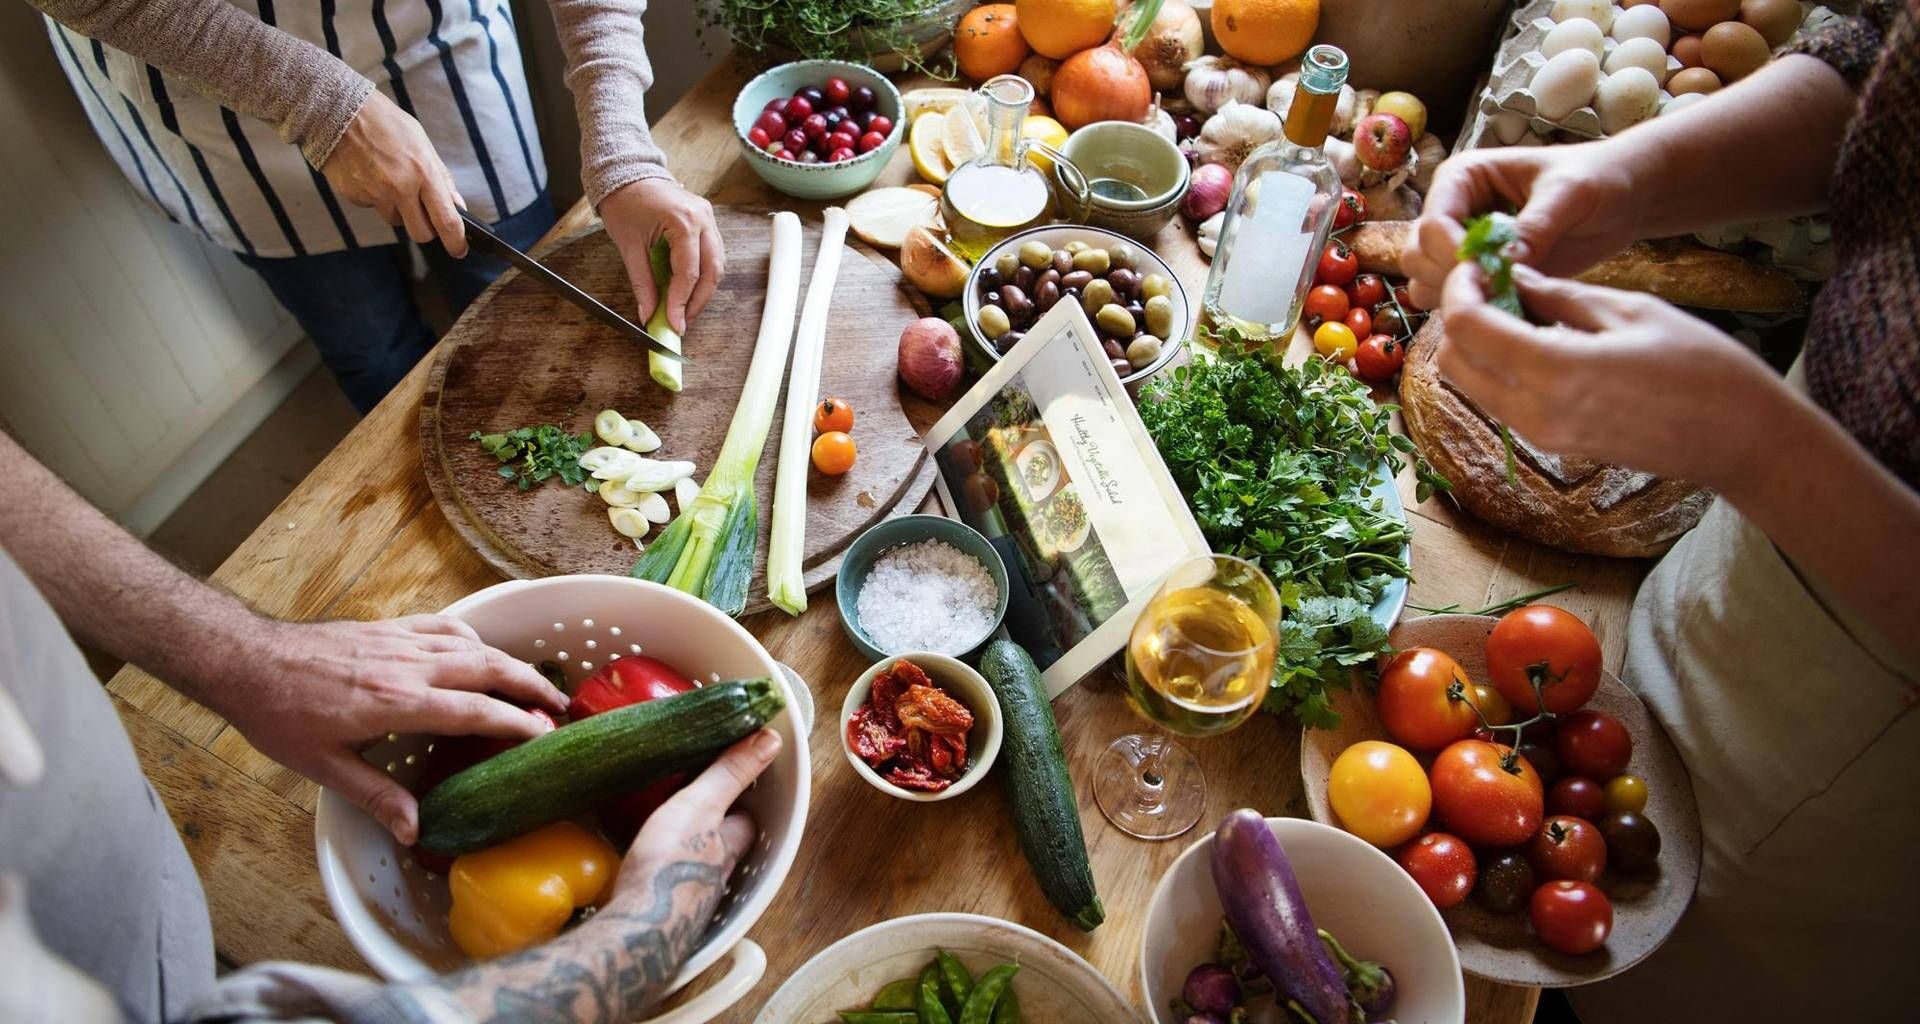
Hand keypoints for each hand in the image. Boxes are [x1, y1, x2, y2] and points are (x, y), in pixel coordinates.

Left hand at [220, 615, 566, 843]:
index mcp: (398, 703)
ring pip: (473, 646)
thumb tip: (416, 830)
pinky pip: (445, 627)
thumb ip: (376, 796)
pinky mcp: (389, 628)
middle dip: (531, 685)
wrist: (248, 661)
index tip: (545, 734)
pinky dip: (473, 640)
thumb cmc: (282, 717)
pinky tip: (480, 653)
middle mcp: (409, 666)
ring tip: (535, 682)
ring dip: (510, 662)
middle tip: (561, 705)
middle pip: (488, 668)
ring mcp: (401, 642)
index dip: (516, 722)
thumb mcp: (324, 768)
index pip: (474, 709)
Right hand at [322, 90, 468, 256]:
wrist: (339, 111)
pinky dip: (376, 198)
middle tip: (425, 217)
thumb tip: (457, 206)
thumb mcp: (422, 144)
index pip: (446, 220)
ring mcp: (376, 194)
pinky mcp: (355, 197)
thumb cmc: (386, 124)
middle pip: (421, 233)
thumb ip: (441, 178)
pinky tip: (370, 174)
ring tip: (390, 179)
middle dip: (426, 230)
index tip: (459, 250)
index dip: (456, 241)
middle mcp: (401, 187)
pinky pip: (373, 208)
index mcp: (423, 172)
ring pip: (396, 220)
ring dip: (399, 210)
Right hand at [415, 730, 782, 1021]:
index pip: (746, 818)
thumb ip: (731, 773)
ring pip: (693, 864)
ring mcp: (688, 897)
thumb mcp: (702, 805)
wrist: (634, 931)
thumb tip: (770, 740)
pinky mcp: (659, 911)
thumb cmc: (670, 866)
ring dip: (681, 847)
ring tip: (661, 828)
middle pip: (721, 843)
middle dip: (710, 826)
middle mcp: (716, 874)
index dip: (738, 798)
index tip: (724, 776)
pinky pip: (664, 883)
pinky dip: (657, 868)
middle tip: (688, 802)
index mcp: (731, 845)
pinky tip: (638, 862)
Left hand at [601, 177, 724, 332]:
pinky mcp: (707, 221)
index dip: (682, 302)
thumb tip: (649, 313)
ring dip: (704, 289)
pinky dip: (703, 273)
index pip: (689, 272)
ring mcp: (708, 218)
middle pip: (712, 270)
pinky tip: (689, 287)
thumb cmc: (625, 204)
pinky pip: (713, 253)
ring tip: (685, 307)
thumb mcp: (629, 246)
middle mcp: (702, 218)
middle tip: (683, 320)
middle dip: (698, 300)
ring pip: (717, 264)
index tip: (675, 324)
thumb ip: (642, 283)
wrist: (626, 175)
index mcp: (682, 221)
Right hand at [1403, 143, 1647, 309]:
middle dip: (1451, 278)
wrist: (1620, 199)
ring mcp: (1460, 247)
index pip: (1432, 222)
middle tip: (1500, 289)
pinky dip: (1476, 311)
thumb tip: (1503, 262)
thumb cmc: (1595, 178)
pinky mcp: (1478, 275)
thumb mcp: (1569, 193)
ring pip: (1425, 283)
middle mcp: (1451, 212)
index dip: (1453, 253)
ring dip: (1459, 298)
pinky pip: (1455, 301)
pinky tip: (1514, 308)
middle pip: (1416, 256)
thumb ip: (1533, 226)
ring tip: (1509, 298)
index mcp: (1462, 179)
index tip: (1490, 273)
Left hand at [1437, 262, 1782, 486]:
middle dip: (1458, 317)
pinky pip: (1499, 401)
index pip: (1466, 327)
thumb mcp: (1629, 310)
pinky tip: (1533, 338)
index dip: (1460, 288)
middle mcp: (1534, 412)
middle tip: (1489, 282)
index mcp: (1554, 371)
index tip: (1476, 263)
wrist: (1740, 439)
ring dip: (1474, 344)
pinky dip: (1497, 367)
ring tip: (1513, 306)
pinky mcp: (1551, 445)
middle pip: (1452, 362)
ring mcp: (1540, 435)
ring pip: (1470, 385)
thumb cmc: (1702, 367)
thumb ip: (1559, 295)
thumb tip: (1509, 276)